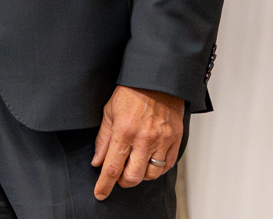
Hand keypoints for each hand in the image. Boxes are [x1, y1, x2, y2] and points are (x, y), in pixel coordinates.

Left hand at [91, 85, 184, 199]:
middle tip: (119, 176)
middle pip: (133, 177)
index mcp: (124, 131)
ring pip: (151, 174)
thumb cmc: (132, 91)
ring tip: (135, 166)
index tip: (100, 193)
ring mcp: (162, 140)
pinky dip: (158, 170)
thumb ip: (103, 139)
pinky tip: (150, 163)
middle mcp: (144, 139)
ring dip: (140, 175)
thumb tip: (97, 161)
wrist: (157, 78)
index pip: (112, 167)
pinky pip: (167, 165)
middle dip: (123, 182)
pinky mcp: (175, 139)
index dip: (104, 185)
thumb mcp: (110, 111)